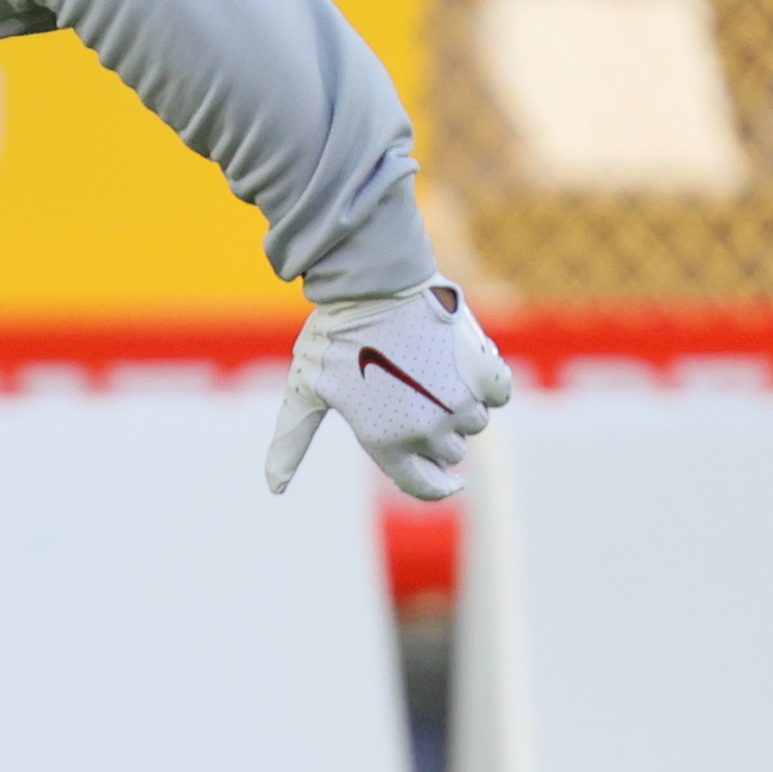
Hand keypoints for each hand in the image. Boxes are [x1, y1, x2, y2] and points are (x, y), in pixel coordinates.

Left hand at [264, 279, 513, 501]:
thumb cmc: (334, 337)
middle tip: (415, 393)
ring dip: (460, 405)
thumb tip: (274, 488)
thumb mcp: (305, 391)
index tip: (451, 482)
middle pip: (450, 452)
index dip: (438, 486)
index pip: (424, 486)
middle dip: (437, 432)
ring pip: (474, 422)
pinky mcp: (484, 372)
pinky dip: (486, 383)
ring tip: (430, 370)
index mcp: (385, 443)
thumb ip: (292, 442)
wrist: (373, 283)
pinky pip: (498, 394)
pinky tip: (460, 361)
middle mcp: (426, 431)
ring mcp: (459, 403)